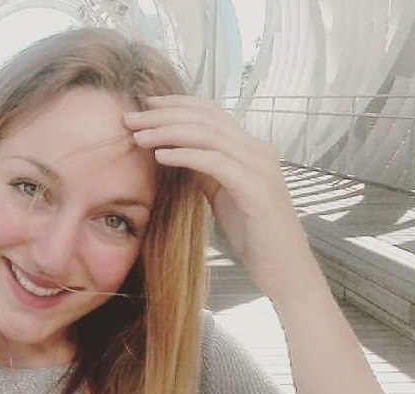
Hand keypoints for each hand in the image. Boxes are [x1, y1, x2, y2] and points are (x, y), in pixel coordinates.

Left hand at [124, 95, 324, 305]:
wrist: (284, 269)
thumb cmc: (253, 235)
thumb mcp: (222, 195)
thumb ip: (205, 171)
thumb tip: (175, 152)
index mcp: (250, 149)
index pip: (211, 112)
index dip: (176, 104)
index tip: (145, 107)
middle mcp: (257, 150)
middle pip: (205, 118)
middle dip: (163, 115)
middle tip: (130, 118)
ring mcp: (259, 167)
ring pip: (208, 135)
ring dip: (168, 132)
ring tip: (138, 136)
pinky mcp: (256, 189)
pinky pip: (215, 162)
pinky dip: (186, 155)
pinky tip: (161, 156)